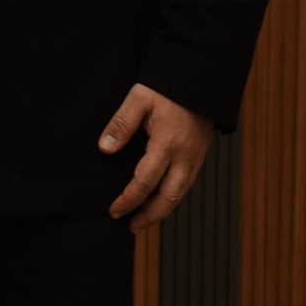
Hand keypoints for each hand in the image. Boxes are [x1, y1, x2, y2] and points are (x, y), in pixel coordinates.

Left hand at [101, 86, 215, 231]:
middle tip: (130, 226)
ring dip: (162, 210)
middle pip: (169, 198)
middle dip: (149, 216)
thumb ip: (121, 124)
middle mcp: (185, 157)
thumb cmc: (167, 87)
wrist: (200, 79)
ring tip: (142, 220)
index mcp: (167, 144)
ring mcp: (196, 158)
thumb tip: (104, 149)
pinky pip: (187, 185)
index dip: (129, 199)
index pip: (145, 182)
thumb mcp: (139, 99)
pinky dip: (172, 198)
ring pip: (181, 194)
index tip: (113, 210)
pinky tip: (160, 200)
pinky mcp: (200, 156)